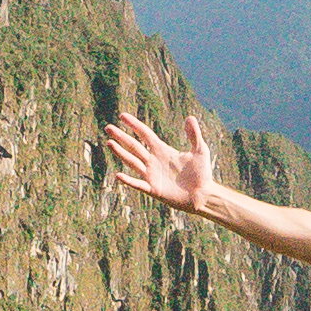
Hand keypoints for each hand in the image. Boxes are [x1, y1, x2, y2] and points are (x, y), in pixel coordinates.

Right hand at [103, 109, 219, 216]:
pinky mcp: (153, 189)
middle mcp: (154, 161)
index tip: (122, 116)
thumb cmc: (202, 173)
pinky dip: (128, 180)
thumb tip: (190, 117)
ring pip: (132, 161)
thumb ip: (194, 135)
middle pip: (134, 146)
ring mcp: (152, 175)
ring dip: (121, 152)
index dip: (134, 125)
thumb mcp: (200, 150)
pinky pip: (138, 184)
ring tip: (109, 142)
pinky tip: (118, 175)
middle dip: (121, 136)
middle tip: (108, 127)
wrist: (202, 194)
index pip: (145, 134)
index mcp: (162, 150)